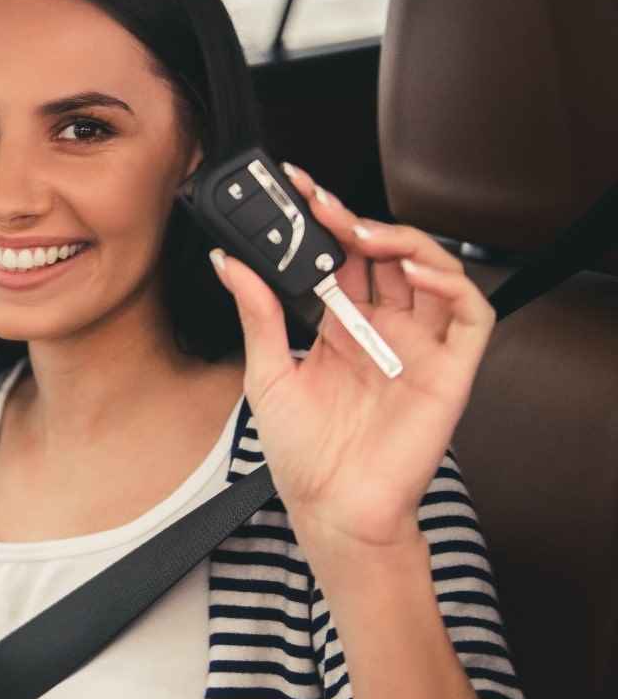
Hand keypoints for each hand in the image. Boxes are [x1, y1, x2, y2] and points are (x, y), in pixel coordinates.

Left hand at [210, 165, 494, 556]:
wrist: (329, 510)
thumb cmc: (302, 453)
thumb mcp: (266, 373)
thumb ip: (257, 313)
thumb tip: (228, 260)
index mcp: (340, 327)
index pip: (341, 257)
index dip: (326, 221)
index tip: (296, 189)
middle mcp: (383, 330)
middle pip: (385, 256)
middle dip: (355, 221)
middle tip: (321, 203)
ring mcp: (418, 348)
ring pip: (433, 271)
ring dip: (402, 241)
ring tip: (362, 233)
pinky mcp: (449, 371)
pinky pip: (471, 315)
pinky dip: (451, 284)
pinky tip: (415, 273)